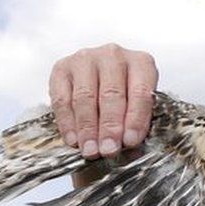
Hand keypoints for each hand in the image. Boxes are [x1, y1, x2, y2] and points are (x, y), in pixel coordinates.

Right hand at [49, 43, 157, 158]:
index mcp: (141, 62)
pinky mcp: (62, 68)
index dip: (135, 118)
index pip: (141, 92)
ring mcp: (86, 59)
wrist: (100, 77)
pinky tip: (74, 140)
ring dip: (88, 128)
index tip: (130, 141)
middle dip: (110, 127)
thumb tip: (129, 144)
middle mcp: (114, 55)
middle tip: (109, 150)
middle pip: (111, 94)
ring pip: (85, 97)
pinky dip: (68, 123)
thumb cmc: (126, 93)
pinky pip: (63, 99)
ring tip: (91, 150)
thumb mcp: (139, 102)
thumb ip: (137, 119)